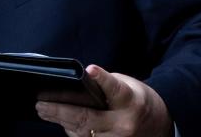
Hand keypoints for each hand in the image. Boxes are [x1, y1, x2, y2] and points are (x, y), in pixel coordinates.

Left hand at [36, 65, 173, 136]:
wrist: (158, 126)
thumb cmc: (137, 101)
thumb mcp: (127, 87)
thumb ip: (105, 87)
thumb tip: (77, 88)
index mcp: (130, 101)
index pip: (115, 89)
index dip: (102, 79)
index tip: (91, 70)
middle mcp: (123, 124)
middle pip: (86, 118)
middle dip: (60, 111)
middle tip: (41, 104)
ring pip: (82, 133)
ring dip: (61, 122)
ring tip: (45, 111)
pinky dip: (72, 131)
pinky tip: (61, 122)